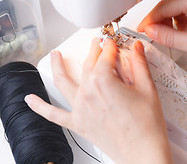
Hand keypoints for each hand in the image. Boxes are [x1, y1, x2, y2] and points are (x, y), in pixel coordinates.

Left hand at [25, 38, 172, 163]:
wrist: (142, 151)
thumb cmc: (146, 124)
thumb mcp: (147, 89)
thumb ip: (139, 64)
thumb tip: (136, 48)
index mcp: (103, 80)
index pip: (105, 56)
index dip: (111, 47)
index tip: (114, 43)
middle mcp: (87, 92)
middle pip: (88, 65)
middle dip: (93, 51)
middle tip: (97, 44)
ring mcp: (80, 108)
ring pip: (63, 82)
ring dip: (57, 66)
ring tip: (55, 56)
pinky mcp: (78, 123)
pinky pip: (53, 114)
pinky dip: (39, 106)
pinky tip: (30, 100)